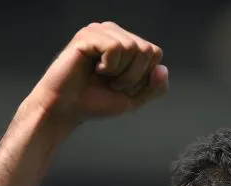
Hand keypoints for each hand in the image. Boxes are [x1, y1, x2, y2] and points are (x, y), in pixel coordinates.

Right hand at [24, 22, 168, 133]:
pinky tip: (95, 69)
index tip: (124, 86)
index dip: (144, 77)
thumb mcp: (133, 100)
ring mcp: (100, 31)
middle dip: (134, 76)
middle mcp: (114, 33)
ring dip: (121, 73)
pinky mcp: (88, 35)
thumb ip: (153, 87)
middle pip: (147, 50)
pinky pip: (116, 47)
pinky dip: (109, 66)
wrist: (67, 109)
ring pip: (133, 47)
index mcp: (126, 43)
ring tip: (103, 77)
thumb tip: (163, 69)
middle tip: (112, 83)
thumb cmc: (95, 102)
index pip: (154, 53)